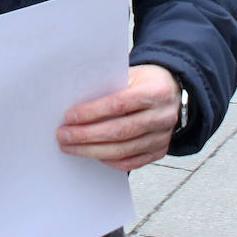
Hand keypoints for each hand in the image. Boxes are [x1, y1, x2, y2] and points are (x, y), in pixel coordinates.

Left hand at [57, 65, 181, 171]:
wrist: (173, 90)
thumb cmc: (146, 80)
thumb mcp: (131, 74)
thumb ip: (109, 86)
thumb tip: (76, 104)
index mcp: (156, 91)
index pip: (119, 104)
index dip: (92, 112)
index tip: (69, 116)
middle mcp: (163, 116)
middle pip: (119, 131)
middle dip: (86, 135)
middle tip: (63, 135)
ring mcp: (163, 136)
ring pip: (123, 150)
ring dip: (92, 151)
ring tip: (71, 146)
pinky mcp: (160, 150)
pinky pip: (132, 162)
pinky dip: (109, 160)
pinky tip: (93, 154)